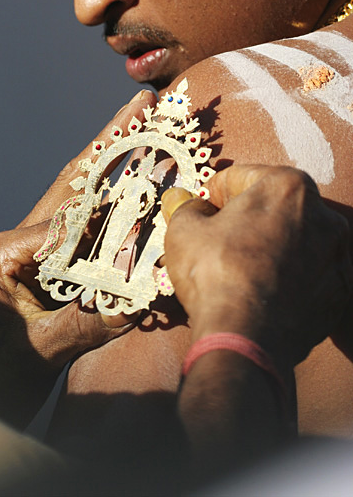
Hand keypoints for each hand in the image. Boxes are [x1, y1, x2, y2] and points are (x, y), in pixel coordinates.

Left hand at [0, 89, 155, 428]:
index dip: (111, 219)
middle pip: (73, 181)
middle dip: (111, 141)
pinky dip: (109, 188)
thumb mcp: (40, 352)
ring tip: (140, 119)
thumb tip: (137, 301)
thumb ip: (84, 324)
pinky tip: (132, 170)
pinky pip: (81, 212)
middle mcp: (18, 236)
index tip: (151, 209)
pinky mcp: (42, 251)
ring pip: (77, 189)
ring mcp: (29, 240)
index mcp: (7, 252)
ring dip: (111, 156)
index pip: (67, 223)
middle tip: (143, 104)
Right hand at [161, 165, 351, 369]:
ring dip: (269, 247)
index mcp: (287, 186)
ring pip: (293, 240)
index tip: (200, 214)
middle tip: (217, 242)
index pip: (239, 178)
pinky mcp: (340, 292)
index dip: (211, 195)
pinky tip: (262, 292)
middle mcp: (322, 214)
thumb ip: (184, 207)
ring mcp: (337, 255)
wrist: (247, 339)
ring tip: (239, 271)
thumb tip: (180, 199)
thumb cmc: (216, 273)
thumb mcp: (184, 230)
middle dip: (245, 220)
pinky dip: (289, 278)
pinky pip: (309, 274)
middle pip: (272, 207)